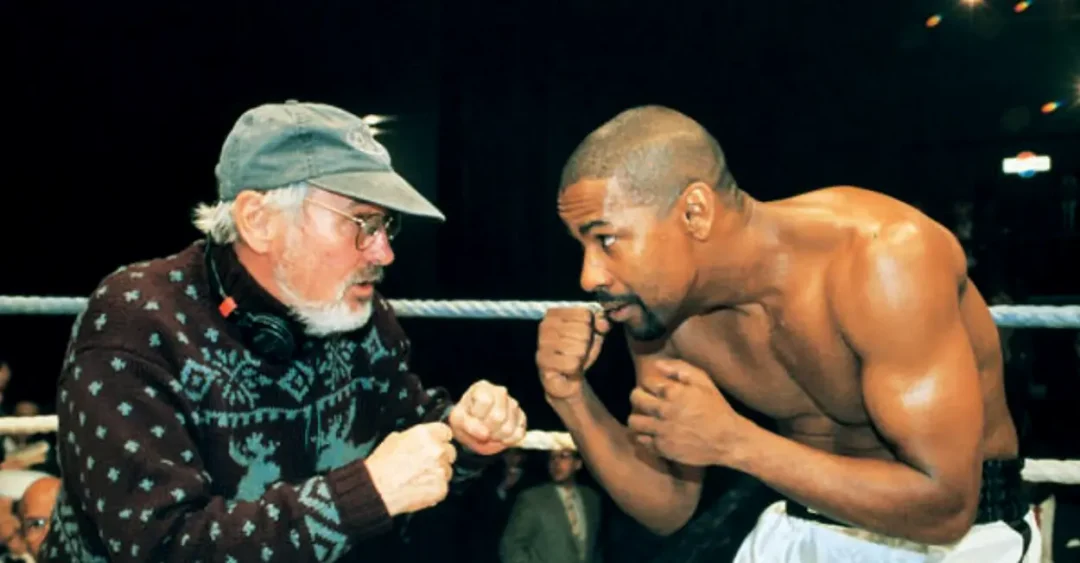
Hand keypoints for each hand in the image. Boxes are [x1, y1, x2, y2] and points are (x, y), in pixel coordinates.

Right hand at [366, 422, 456, 516]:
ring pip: (448, 470)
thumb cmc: (381, 464)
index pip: (446, 432)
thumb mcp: (394, 438)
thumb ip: (415, 436)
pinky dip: (435, 489)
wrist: (376, 488)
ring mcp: (441, 469)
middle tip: (426, 464)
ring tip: (419, 479)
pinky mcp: (441, 488)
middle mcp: (438, 450)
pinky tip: (420, 489)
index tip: (436, 445)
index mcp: (427, 434)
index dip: (440, 439)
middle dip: (441, 457)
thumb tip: (422, 440)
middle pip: (450, 451)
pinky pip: (444, 487)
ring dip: (438, 474)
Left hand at [449, 381, 527, 455]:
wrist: (473, 427)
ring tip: (489, 435)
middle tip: (480, 432)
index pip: (486, 401)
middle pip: (499, 417)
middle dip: (487, 430)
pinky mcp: (522, 418)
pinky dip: (507, 441)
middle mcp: (500, 392)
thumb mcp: (458, 421)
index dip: (478, 416)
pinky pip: (519, 434)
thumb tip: (485, 433)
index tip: (472, 420)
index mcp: (482, 388)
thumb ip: (469, 425)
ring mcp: (513, 404)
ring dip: (496, 437)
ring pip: (509, 428)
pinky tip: (499, 437)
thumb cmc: (466, 419)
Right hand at [536, 306, 610, 400]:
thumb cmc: (579, 351)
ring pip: (579, 347)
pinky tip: (567, 368)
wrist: (567, 378)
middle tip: (579, 350)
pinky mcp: (543, 360)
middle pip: (583, 330)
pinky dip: (575, 368)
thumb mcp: (594, 335)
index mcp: (556, 313)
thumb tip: (603, 323)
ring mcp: (542, 343)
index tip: (585, 335)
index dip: (591, 327)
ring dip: (581, 357)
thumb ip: (600, 325)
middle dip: (587, 343)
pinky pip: (571, 363)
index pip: (584, 314)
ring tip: (574, 358)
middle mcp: (546, 325)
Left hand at [627, 359, 749, 466]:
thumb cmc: (716, 408)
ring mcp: (661, 430)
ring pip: (633, 421)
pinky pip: (640, 440)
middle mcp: (663, 411)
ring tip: (646, 418)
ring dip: (637, 417)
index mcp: (673, 392)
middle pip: (635, 398)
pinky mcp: (662, 448)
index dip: (650, 384)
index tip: (656, 389)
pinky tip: (652, 433)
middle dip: (639, 396)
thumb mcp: (704, 382)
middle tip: (646, 401)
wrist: (727, 440)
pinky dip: (643, 436)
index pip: (646, 382)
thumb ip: (680, 369)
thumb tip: (658, 364)